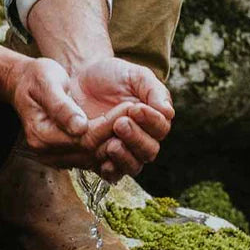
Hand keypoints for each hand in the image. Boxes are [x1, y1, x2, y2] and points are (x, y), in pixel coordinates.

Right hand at [6, 57, 136, 169]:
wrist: (25, 84)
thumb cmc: (36, 79)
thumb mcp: (47, 83)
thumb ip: (61, 106)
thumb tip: (79, 127)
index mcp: (41, 135)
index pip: (85, 139)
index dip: (109, 125)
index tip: (128, 107)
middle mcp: (47, 152)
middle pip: (92, 152)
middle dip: (117, 134)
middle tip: (137, 114)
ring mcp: (56, 157)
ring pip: (95, 158)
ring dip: (117, 142)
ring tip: (133, 122)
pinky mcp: (65, 156)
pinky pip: (92, 158)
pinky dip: (108, 146)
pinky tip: (121, 131)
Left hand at [68, 57, 174, 180]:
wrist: (80, 78)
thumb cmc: (111, 75)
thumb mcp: (135, 76)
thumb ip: (153, 90)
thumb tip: (168, 112)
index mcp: (153, 119)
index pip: (160, 128)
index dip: (151, 121)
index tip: (135, 108)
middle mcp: (141, 139)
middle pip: (149, 150)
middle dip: (136, 138)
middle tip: (119, 124)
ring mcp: (123, 151)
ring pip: (133, 165)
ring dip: (125, 157)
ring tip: (112, 144)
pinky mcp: (102, 159)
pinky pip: (112, 174)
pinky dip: (110, 170)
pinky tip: (103, 163)